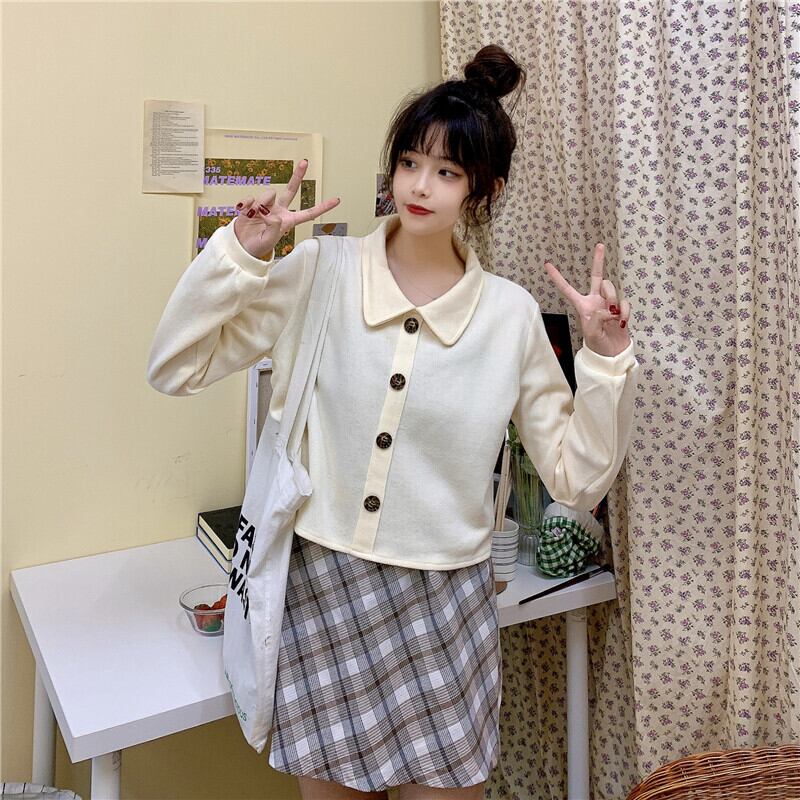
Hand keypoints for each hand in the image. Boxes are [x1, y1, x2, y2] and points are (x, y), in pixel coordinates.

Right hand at [233, 159, 339, 258]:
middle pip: (291, 190)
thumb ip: (274, 227)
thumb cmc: (256, 248)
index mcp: (287, 222)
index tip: (336, 200)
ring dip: (262, 204)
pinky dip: (247, 204)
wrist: (239, 246)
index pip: (308, 213)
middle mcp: (279, 211)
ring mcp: (266, 206)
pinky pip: (252, 197)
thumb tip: (272, 212)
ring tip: (254, 216)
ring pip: (269, 194)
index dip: (322, 207)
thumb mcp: (268, 241)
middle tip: (304, 162)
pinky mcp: (252, 204)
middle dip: (298, 175)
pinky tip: (244, 211)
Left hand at [544, 243, 630, 357]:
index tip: (547, 264)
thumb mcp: (591, 334)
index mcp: (582, 306)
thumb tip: (606, 307)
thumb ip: (595, 318)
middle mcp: (594, 301)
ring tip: (612, 316)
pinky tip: (621, 322)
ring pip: (610, 287)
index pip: (567, 289)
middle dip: (598, 260)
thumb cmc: (597, 346)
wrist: (612, 354)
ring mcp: (608, 303)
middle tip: (600, 245)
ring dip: (612, 298)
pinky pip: (624, 301)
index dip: (557, 278)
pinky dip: (624, 311)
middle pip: (597, 276)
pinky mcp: (620, 308)